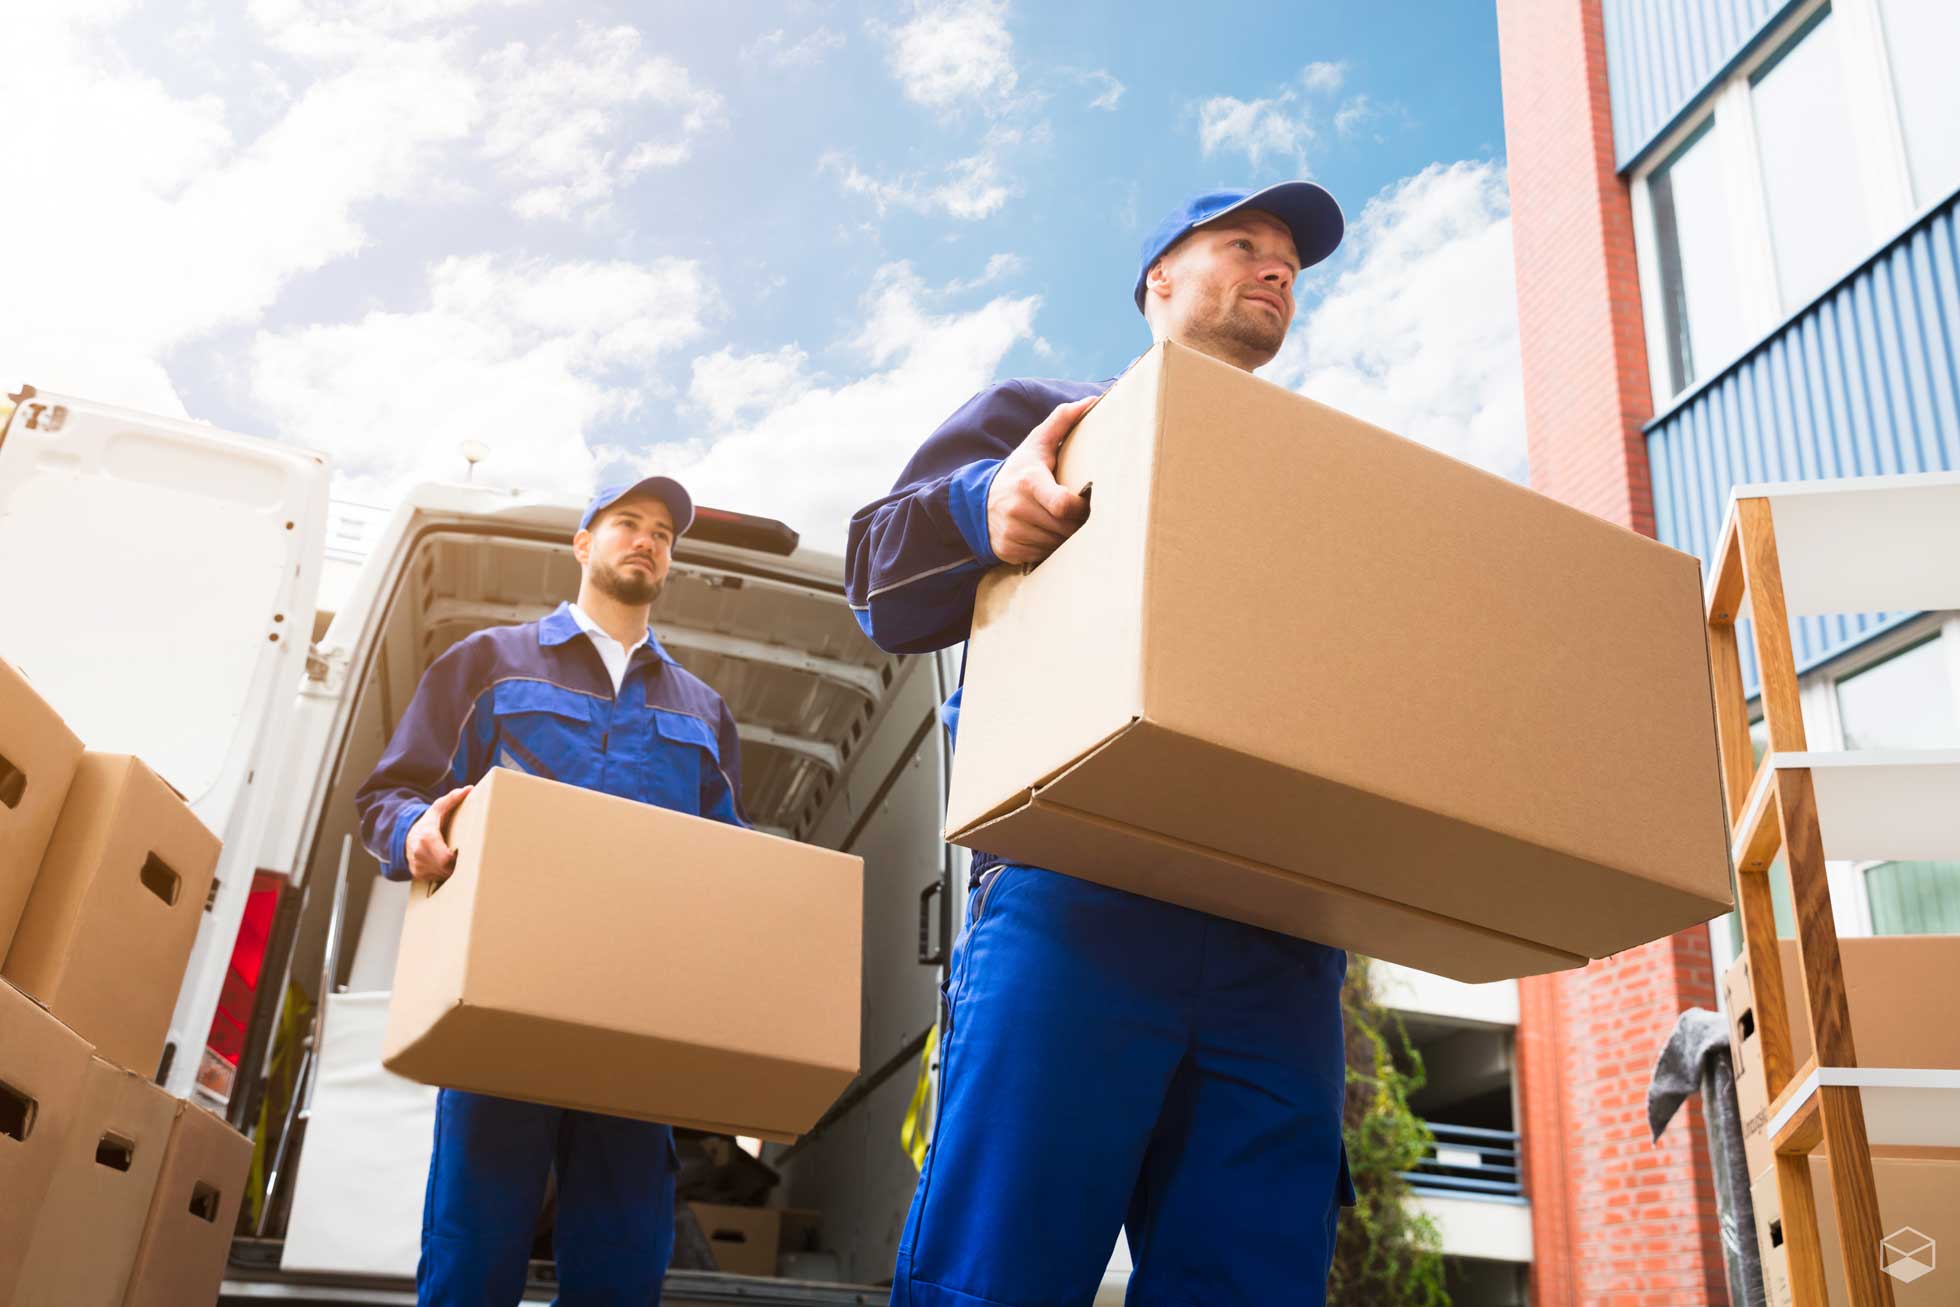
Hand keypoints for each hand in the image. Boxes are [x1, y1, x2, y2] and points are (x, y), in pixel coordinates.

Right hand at [406, 785, 471, 881]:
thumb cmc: (427, 823)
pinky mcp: (417, 875)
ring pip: (441, 875)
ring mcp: (417, 866)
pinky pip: (435, 879)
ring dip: (450, 870)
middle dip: (457, 865)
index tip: (466, 852)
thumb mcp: (438, 809)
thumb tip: (468, 789)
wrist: (405, 835)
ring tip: (456, 861)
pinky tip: (445, 865)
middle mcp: (419, 854)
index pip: (446, 858)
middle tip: (466, 858)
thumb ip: (452, 799)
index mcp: (427, 838)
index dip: (458, 859)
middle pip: (446, 869)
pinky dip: (442, 873)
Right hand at [986, 395, 1096, 565]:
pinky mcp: (1008, 550)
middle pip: (1065, 528)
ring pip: (1055, 545)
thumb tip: (1090, 401)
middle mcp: (1018, 508)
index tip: (1083, 502)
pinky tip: (1044, 533)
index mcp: (1029, 481)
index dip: (1080, 508)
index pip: (1063, 505)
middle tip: (1079, 514)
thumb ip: (1062, 422)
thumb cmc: (1018, 470)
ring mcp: (1012, 532)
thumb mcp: (1036, 444)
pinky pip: (1042, 555)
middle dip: (1076, 524)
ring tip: (1060, 523)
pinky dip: (1048, 548)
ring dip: (1063, 538)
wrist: (978, 499)